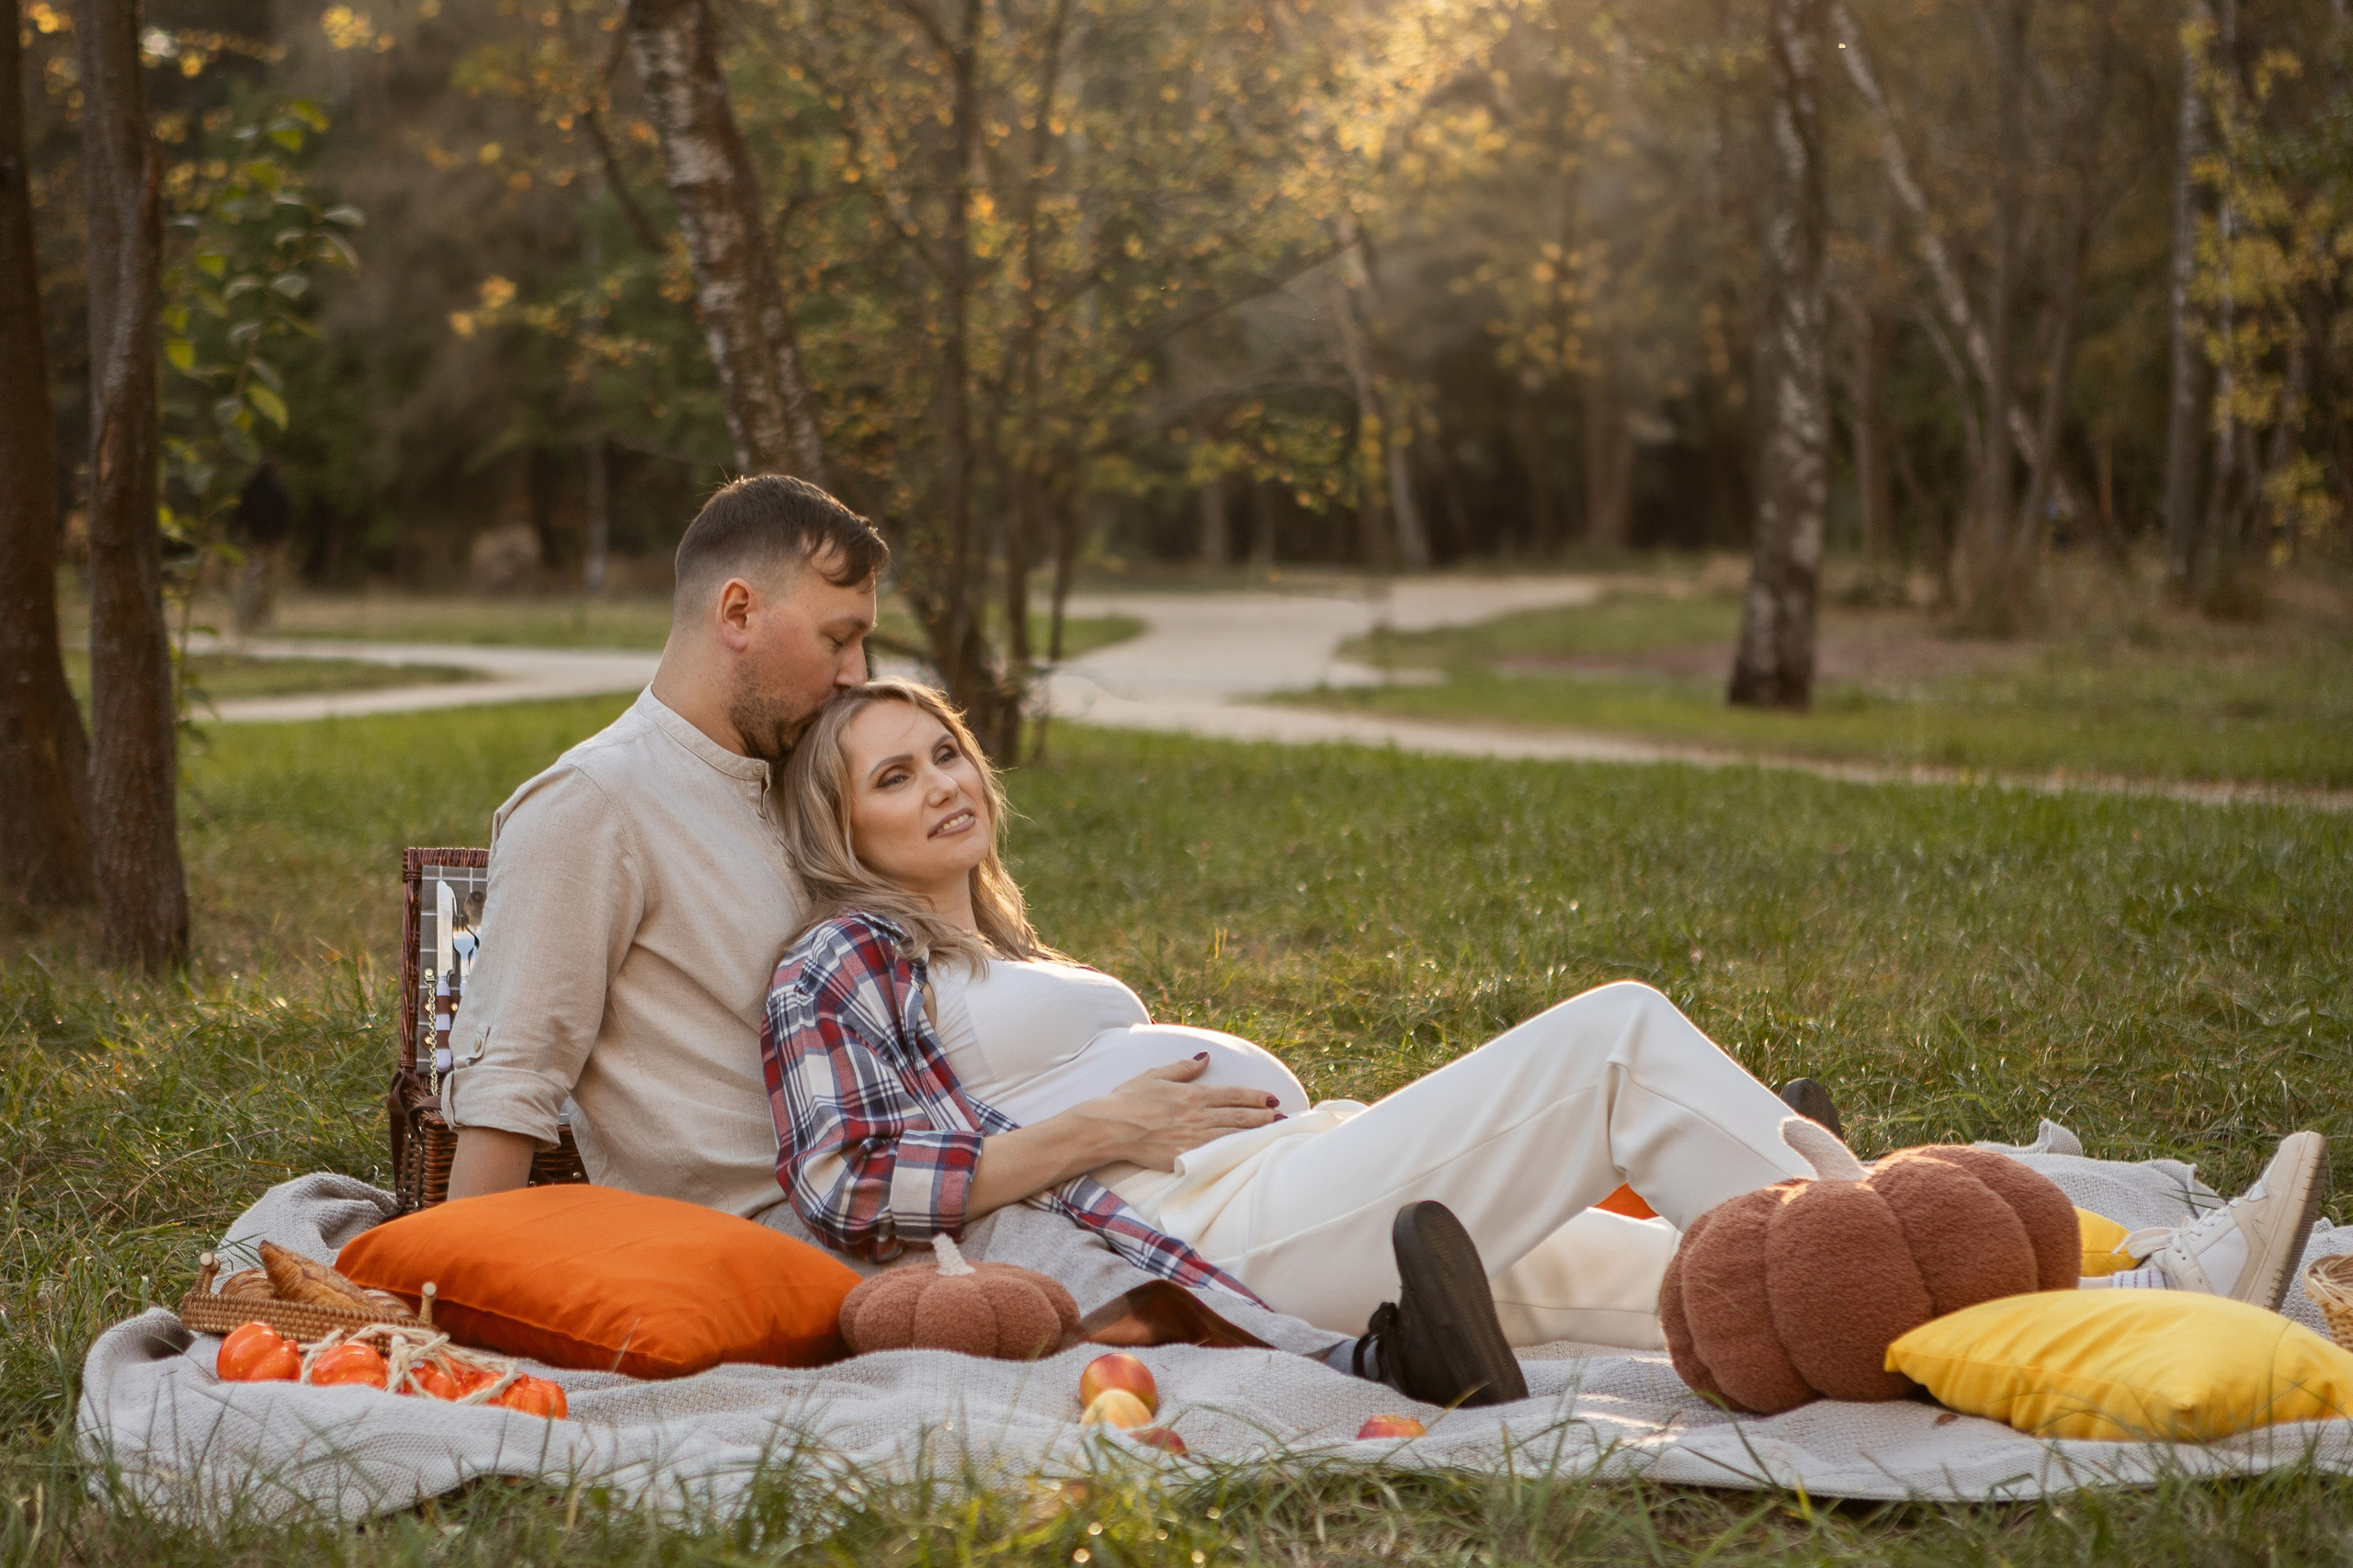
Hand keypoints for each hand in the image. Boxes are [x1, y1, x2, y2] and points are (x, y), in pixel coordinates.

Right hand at [1072, 1054, 1284, 1171]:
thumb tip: (1205, 1057)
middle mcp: (1197, 1116)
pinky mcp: (1185, 1157)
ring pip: (1233, 1136)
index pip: (1233, 1095)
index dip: (1255, 1097)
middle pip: (1239, 1116)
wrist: (1109, 1128)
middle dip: (1264, 1117)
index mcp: (1192, 1095)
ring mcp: (1193, 1139)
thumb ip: (1183, 1067)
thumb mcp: (1155, 1075)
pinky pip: (1216, 1155)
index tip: (1271, 1099)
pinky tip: (1248, 1153)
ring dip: (1256, 1134)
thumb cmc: (1128, 1100)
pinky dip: (1236, 1153)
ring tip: (1274, 1133)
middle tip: (1283, 1118)